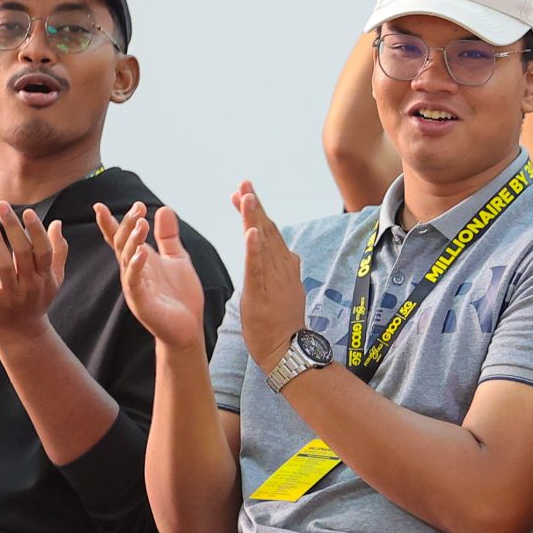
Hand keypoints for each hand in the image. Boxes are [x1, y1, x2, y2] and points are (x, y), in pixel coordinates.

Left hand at [0, 204, 67, 342]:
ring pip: (4, 265)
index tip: (27, 211)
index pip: (43, 249)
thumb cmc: (35, 301)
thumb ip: (58, 251)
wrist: (20, 333)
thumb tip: (57, 224)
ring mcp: (12, 294)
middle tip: (2, 206)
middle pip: (23, 252)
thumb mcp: (53, 278)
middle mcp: (31, 284)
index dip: (36, 230)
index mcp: (46, 275)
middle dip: (13, 227)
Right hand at [94, 202, 208, 350]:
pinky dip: (136, 266)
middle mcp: (132, 272)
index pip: (119, 239)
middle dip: (127, 225)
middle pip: (122, 244)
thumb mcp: (176, 258)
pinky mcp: (142, 302)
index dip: (109, 223)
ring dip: (133, 241)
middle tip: (137, 208)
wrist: (187, 328)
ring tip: (141, 224)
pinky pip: (135, 282)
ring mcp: (134, 287)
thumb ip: (168, 236)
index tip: (99, 205)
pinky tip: (141, 254)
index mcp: (140, 261)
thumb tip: (163, 207)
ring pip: (126, 260)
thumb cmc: (179, 295)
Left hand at [231, 183, 310, 370]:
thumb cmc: (282, 323)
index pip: (270, 232)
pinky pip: (256, 267)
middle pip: (267, 230)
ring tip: (245, 195)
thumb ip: (284, 269)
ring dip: (253, 218)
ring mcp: (273, 279)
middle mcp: (282, 267)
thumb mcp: (285, 289)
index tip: (243, 194)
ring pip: (262, 242)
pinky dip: (253, 248)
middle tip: (243, 183)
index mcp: (285, 266)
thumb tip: (288, 253)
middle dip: (255, 205)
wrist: (287, 349)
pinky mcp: (261, 293)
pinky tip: (249, 231)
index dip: (257, 212)